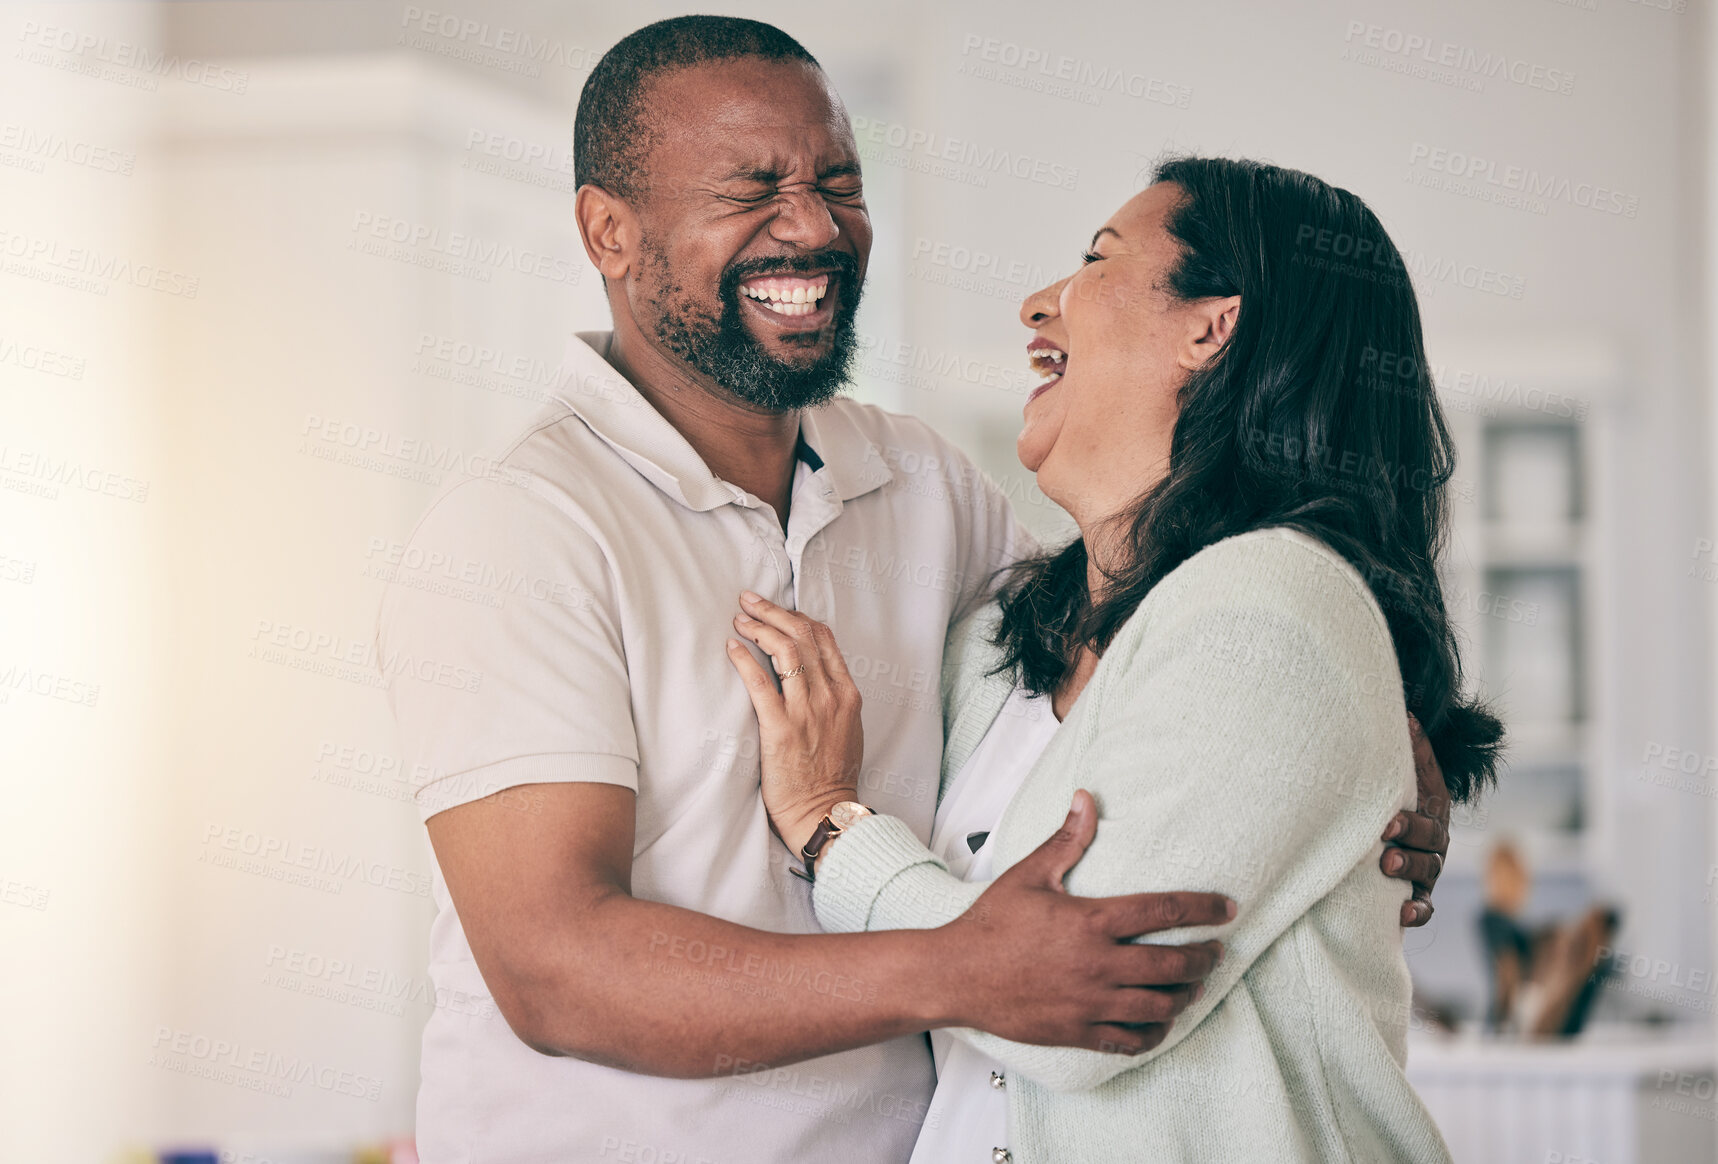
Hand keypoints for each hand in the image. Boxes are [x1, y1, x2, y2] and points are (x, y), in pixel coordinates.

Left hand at [726, 591, 862, 856]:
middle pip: (803, 636)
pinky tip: (731, 647)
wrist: (826, 813)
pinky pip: (761, 683)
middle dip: (773, 611)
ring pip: (785, 651)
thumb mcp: (847, 729)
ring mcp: (806, 711)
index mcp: (847, 694)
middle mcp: (829, 696)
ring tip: (739, 620)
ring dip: (758, 628)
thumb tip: (811, 675)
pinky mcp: (780, 728)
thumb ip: (833, 699)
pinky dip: (745, 660)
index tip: (777, 609)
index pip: (824, 638)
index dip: (797, 617)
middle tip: (749, 601)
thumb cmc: (833, 776)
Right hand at [946, 791, 1231, 1054]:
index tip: (1226, 908)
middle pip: (1173, 964)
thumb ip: (1067, 840)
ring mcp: (1090, 1002)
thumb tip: (1087, 798)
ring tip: (1194, 986)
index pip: (1164, 911)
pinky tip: (1160, 1023)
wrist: (956, 975)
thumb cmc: (991, 924)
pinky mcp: (1078, 1030)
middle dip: (1204, 958)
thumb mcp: (1030, 875)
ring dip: (1185, 995)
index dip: (1203, 908)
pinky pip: (1131, 1040)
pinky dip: (1154, 1032)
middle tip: (1216, 952)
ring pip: (1159, 1006)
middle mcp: (1098, 964)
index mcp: (1091, 921)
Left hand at [1380, 715, 1449, 926]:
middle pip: (1431, 839)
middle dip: (1409, 838)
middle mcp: (1434, 838)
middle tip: (1384, 839)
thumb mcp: (1404, 773)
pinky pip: (1426, 907)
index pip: (1432, 804)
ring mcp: (1429, 867)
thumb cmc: (1392, 796)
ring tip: (1388, 866)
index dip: (1412, 814)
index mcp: (1431, 805)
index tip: (1386, 821)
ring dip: (1410, 868)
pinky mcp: (1419, 893)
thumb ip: (1411, 749)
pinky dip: (1418, 911)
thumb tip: (1407, 715)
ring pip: (1428, 871)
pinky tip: (1402, 915)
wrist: (1389, 832)